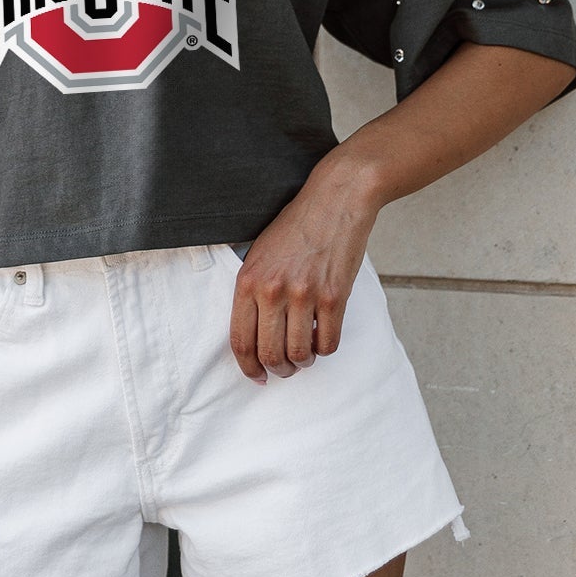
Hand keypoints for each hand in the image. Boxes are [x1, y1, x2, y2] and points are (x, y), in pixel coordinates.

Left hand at [229, 155, 380, 384]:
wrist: (335, 200)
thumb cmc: (295, 226)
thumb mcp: (258, 253)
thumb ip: (252, 290)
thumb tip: (253, 334)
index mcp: (249, 281)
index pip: (241, 340)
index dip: (248, 367)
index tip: (257, 376)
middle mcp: (273, 291)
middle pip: (270, 354)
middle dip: (278, 369)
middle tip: (285, 368)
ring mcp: (304, 295)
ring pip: (300, 354)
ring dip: (303, 362)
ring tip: (305, 355)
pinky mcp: (334, 296)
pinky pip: (329, 342)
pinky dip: (325, 348)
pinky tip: (323, 337)